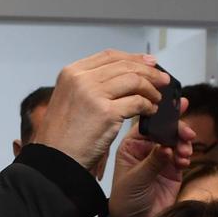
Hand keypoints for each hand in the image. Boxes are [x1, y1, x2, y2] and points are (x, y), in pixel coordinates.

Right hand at [29, 51, 167, 174]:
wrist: (55, 160)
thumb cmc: (62, 136)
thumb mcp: (69, 99)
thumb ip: (89, 85)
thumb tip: (121, 75)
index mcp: (71, 73)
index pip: (109, 56)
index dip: (133, 57)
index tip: (149, 62)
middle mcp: (81, 79)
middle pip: (124, 66)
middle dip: (148, 71)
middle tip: (162, 79)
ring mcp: (93, 94)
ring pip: (134, 81)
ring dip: (151, 89)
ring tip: (157, 99)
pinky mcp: (106, 113)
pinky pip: (137, 102)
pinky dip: (148, 106)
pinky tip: (151, 111)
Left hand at [106, 103, 194, 216]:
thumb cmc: (125, 201)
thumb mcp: (136, 179)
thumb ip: (152, 162)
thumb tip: (166, 146)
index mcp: (132, 146)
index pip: (148, 124)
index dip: (162, 114)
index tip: (176, 106)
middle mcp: (147, 149)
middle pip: (166, 130)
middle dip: (178, 130)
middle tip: (188, 135)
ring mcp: (161, 159)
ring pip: (177, 142)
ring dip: (184, 144)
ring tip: (184, 154)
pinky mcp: (173, 170)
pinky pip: (183, 156)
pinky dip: (186, 156)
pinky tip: (183, 162)